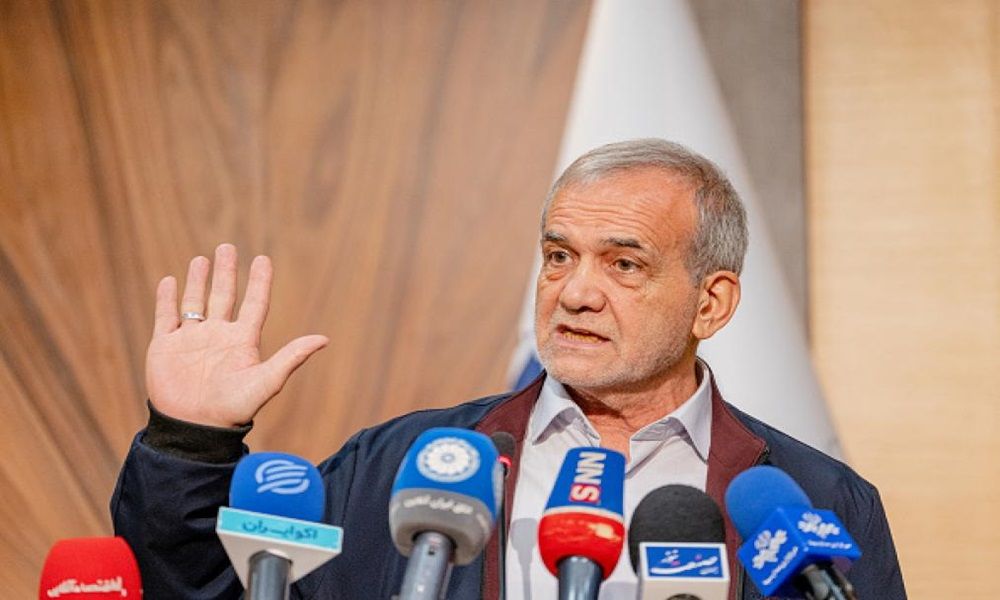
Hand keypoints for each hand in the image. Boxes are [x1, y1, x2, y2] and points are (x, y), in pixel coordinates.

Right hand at [145, 244, 328, 426]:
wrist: (195, 429)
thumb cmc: (233, 409)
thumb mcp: (266, 381)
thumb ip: (291, 358)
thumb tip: (324, 339)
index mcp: (243, 341)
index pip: (254, 304)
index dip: (259, 282)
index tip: (263, 259)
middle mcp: (218, 335)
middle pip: (223, 296)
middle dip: (225, 272)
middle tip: (227, 247)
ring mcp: (191, 340)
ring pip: (195, 302)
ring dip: (198, 281)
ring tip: (202, 259)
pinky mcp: (165, 346)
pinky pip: (166, 317)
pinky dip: (167, 299)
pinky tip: (169, 281)